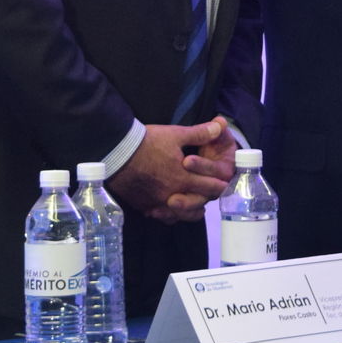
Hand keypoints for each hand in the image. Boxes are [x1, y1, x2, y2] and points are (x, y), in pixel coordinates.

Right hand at [109, 118, 233, 223]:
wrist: (117, 153)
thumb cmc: (148, 142)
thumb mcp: (175, 134)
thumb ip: (200, 133)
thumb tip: (220, 125)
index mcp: (184, 178)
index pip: (210, 187)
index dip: (220, 185)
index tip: (224, 184)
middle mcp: (173, 194)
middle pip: (198, 203)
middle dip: (207, 198)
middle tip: (211, 194)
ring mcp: (158, 203)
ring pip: (182, 215)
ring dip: (191, 210)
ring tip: (195, 205)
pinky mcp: (145, 207)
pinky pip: (163, 217)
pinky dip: (170, 214)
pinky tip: (172, 209)